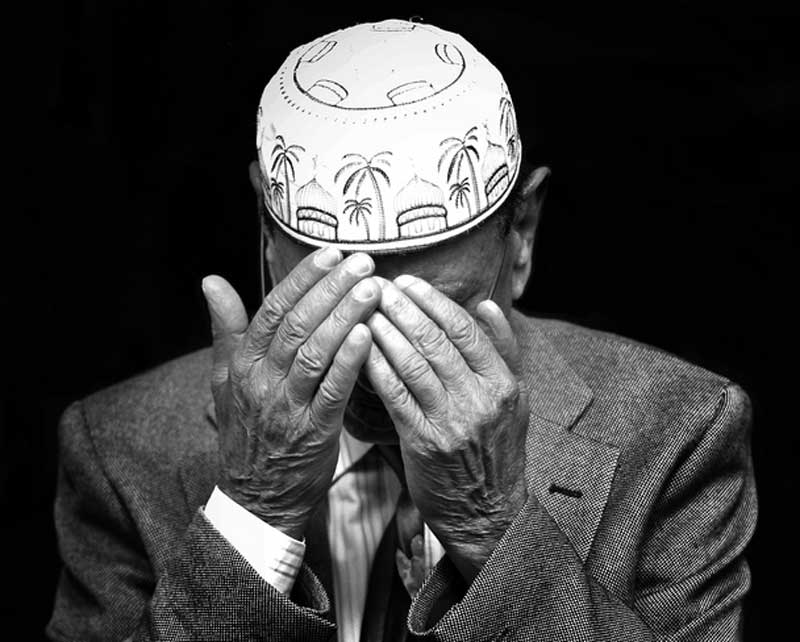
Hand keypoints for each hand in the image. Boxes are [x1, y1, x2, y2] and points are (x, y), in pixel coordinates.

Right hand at [201, 249, 379, 538]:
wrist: (255, 499)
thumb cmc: (246, 432)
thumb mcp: (224, 380)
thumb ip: (225, 329)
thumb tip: (210, 280)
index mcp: (242, 364)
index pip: (272, 310)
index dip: (303, 279)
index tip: (331, 253)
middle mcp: (262, 381)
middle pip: (298, 324)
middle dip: (332, 288)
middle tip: (363, 261)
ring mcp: (287, 407)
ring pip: (316, 352)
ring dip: (346, 316)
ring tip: (374, 288)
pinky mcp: (314, 432)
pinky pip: (333, 391)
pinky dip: (350, 361)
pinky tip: (368, 335)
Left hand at [365, 276, 529, 581]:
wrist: (487, 511)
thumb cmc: (495, 448)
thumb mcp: (514, 398)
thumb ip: (502, 350)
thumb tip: (485, 304)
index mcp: (503, 384)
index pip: (465, 330)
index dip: (433, 301)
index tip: (408, 282)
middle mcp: (480, 400)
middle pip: (436, 342)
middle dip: (403, 309)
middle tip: (377, 287)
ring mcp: (451, 423)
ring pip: (413, 366)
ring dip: (386, 333)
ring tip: (364, 310)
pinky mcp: (423, 443)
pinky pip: (395, 397)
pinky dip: (377, 369)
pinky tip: (360, 350)